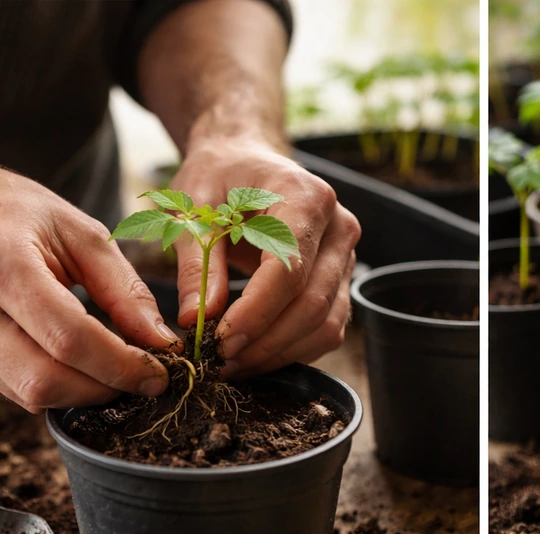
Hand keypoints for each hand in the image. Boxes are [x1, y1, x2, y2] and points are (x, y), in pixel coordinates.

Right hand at [0, 158, 176, 412]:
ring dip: (82, 393)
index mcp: (0, 265)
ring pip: (29, 394)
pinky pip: (14, 390)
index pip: (69, 338)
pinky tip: (76, 363)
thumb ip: (125, 291)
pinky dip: (56, 386)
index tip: (160, 375)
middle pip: (44, 379)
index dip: (121, 366)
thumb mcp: (83, 235)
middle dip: (104, 388)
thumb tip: (162, 343)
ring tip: (112, 368)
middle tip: (141, 378)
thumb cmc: (21, 214)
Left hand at [170, 138, 360, 377]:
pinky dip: (294, 350)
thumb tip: (197, 318)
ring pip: (325, 324)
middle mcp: (340, 227)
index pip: (290, 269)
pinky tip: (256, 355)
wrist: (246, 162)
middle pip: (312, 303)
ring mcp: (347, 257)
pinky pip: (327, 329)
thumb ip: (196, 262)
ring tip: (234, 364)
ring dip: (280, 353)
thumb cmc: (218, 178)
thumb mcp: (192, 209)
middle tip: (221, 361)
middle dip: (265, 341)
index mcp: (307, 197)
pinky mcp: (342, 282)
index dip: (256, 312)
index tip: (219, 340)